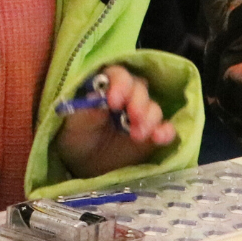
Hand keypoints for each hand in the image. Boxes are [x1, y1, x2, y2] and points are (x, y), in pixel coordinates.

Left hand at [54, 65, 177, 178]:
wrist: (86, 165)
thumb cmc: (77, 138)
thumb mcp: (74, 125)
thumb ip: (86, 111)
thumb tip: (98, 95)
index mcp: (105, 86)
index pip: (117, 75)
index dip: (119, 84)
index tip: (114, 102)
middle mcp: (127, 96)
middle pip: (140, 88)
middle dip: (138, 102)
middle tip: (133, 117)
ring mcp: (142, 114)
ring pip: (154, 107)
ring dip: (150, 119)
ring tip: (137, 136)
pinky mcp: (153, 133)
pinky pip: (166, 128)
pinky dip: (166, 131)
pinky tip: (160, 138)